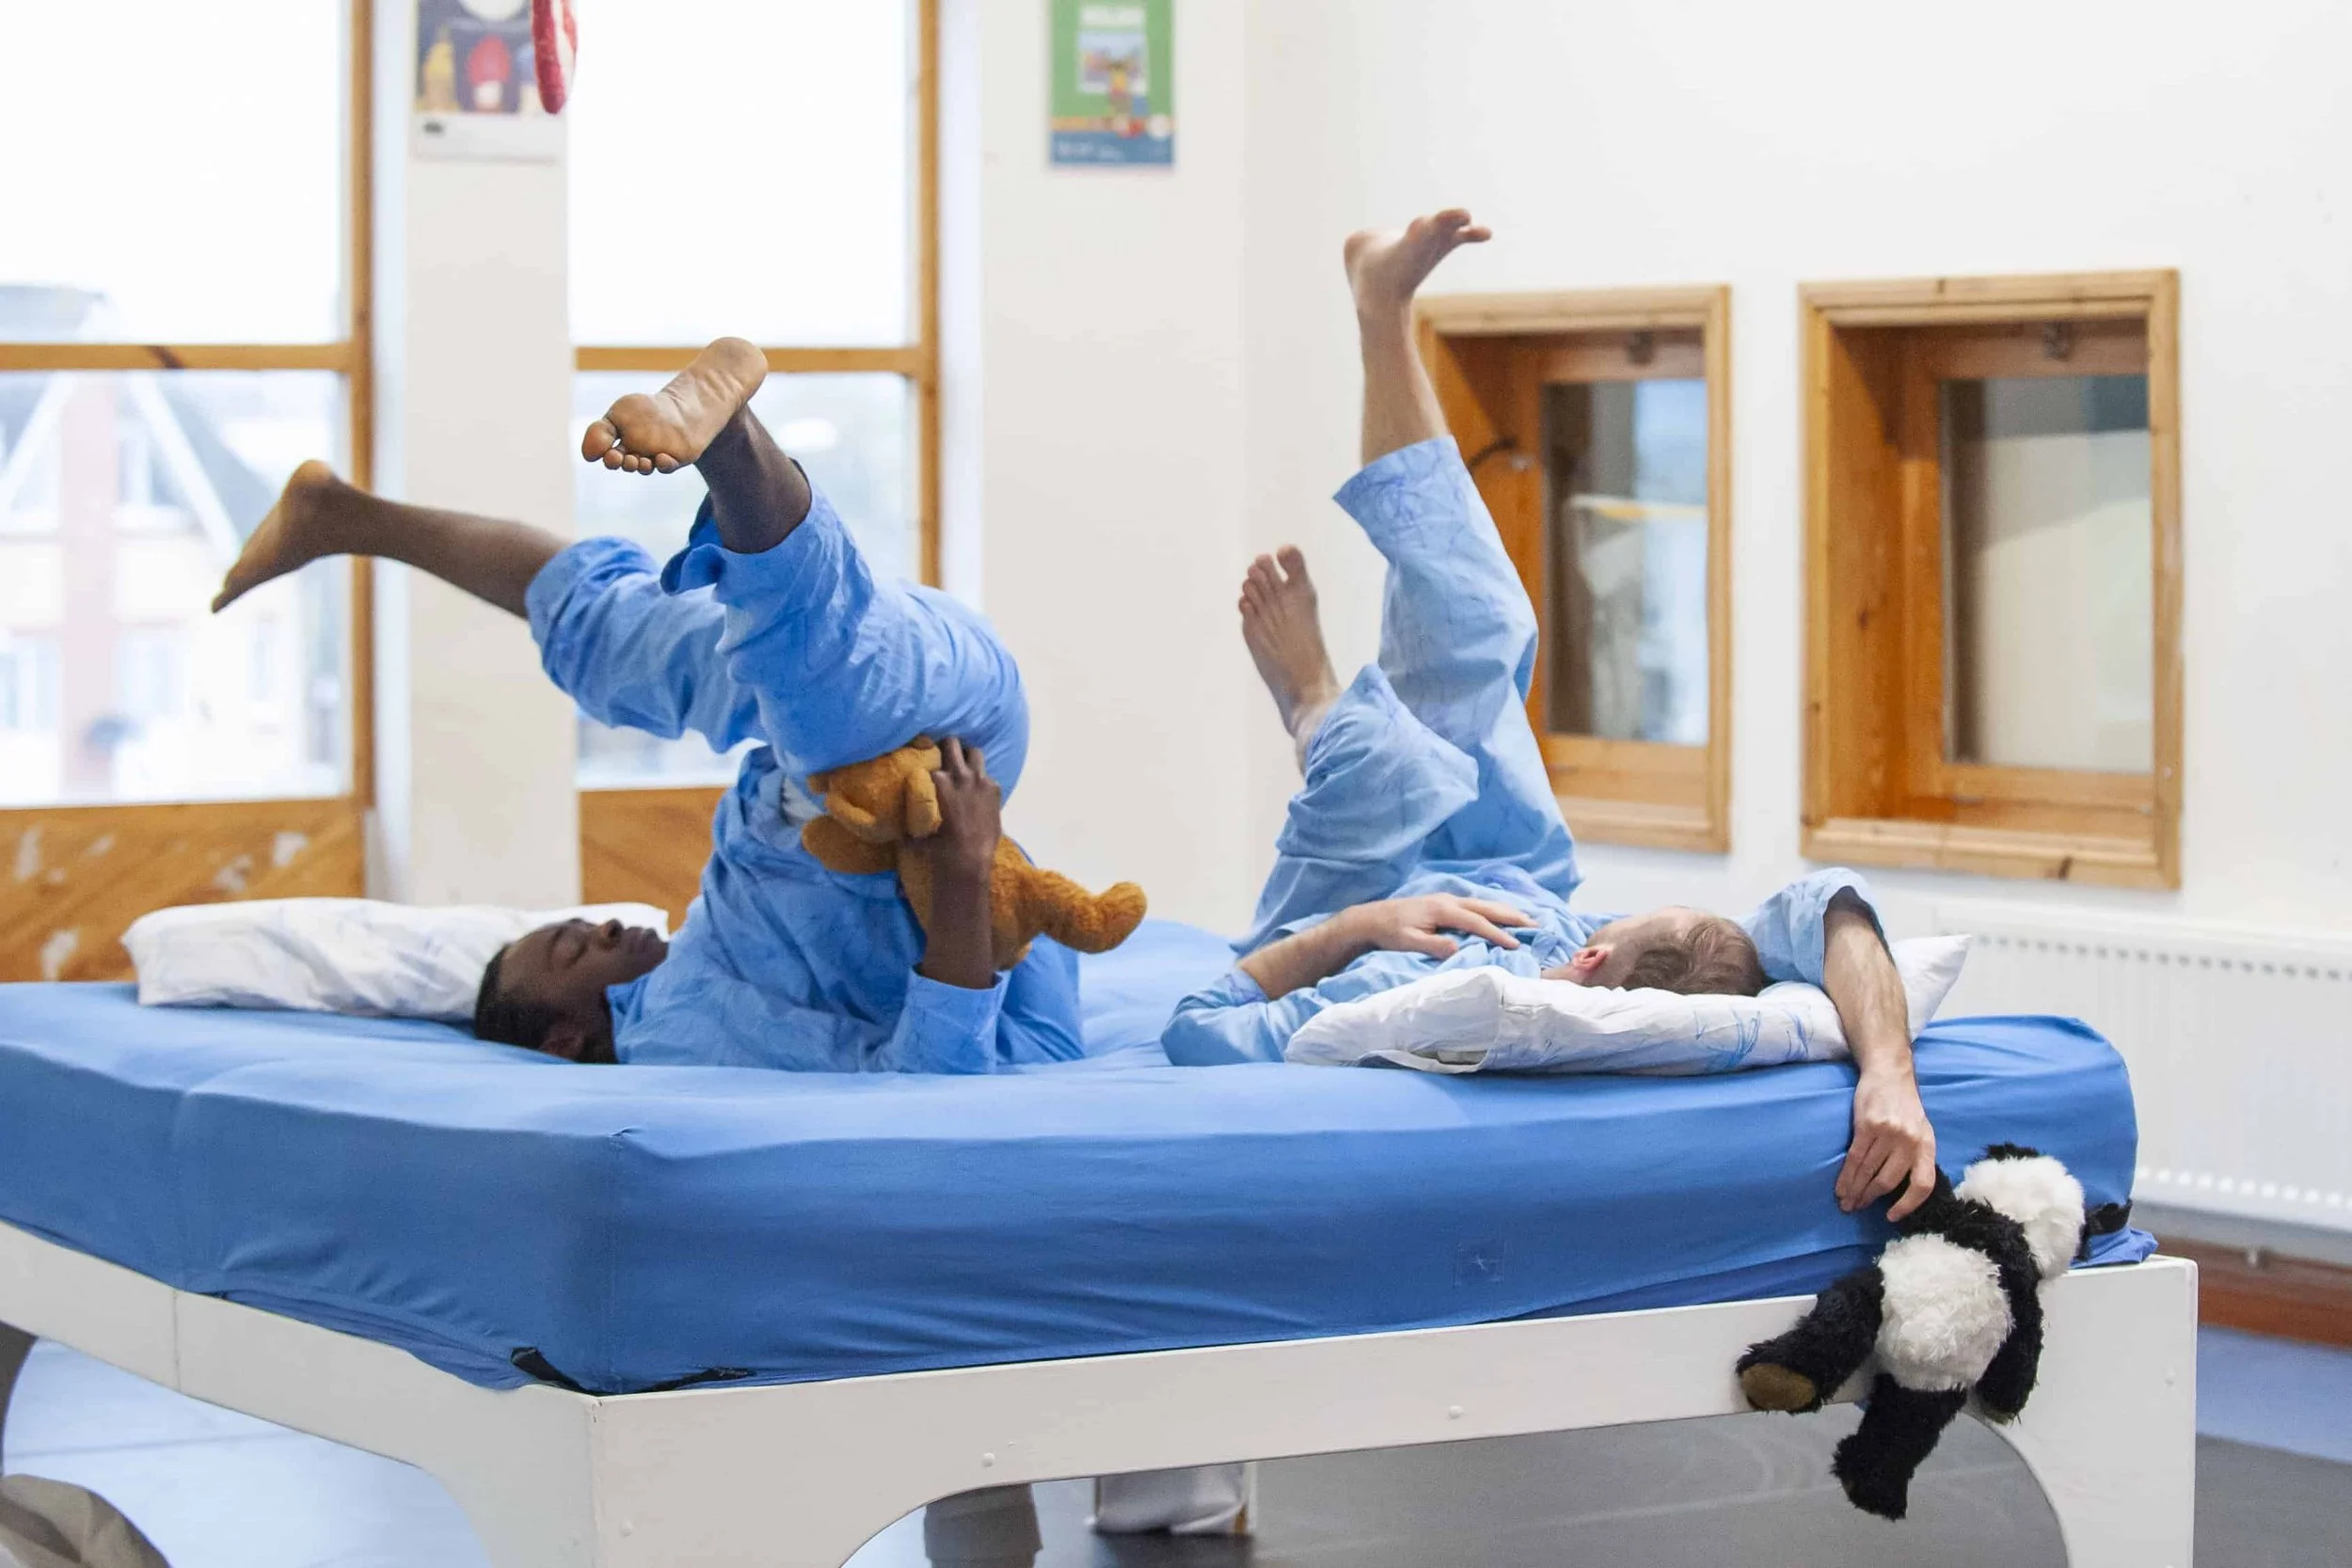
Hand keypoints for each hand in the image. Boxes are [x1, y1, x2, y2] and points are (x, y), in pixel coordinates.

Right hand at [912, 738, 999, 882]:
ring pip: (975, 752)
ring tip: (963, 766)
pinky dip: (981, 779)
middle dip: (947, 746)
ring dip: (967, 757)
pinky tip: (977, 791)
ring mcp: (981, 781)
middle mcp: (960, 776)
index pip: (931, 759)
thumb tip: (898, 830)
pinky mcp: (995, 790)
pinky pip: (987, 775)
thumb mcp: (922, 836)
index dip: (927, 760)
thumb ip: (912, 827)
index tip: (925, 761)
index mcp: (940, 782)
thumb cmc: (942, 849)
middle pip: (952, 743)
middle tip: (943, 753)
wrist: (972, 860)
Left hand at [1347, 894, 1533, 959]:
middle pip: (1486, 906)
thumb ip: (1433, 945)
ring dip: (1505, 910)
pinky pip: (1476, 904)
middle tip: (1535, 925)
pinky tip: (1501, 913)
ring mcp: (1447, 899)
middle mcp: (1449, 900)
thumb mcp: (1408, 941)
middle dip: (1512, 915)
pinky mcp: (1444, 902)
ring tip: (1527, 919)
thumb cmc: (1390, 932)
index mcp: (1442, 909)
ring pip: (1483, 902)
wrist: (1371, 918)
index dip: (1497, 934)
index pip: (1476, 922)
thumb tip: (1457, 948)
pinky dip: (1493, 908)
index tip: (1516, 945)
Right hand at [1839, 1068, 1938, 1221]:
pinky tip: (1841, 1187)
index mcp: (1927, 1145)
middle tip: (1856, 1208)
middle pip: (1889, 1180)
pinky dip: (1846, 1176)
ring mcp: (1888, 1133)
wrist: (1890, 1073)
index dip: (1908, 1204)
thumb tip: (1901, 1188)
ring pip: (1869, 1172)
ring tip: (1845, 1202)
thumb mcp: (1920, 1130)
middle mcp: (1910, 1141)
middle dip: (1870, 1198)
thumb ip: (1915, 1155)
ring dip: (1855, 1191)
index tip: (1891, 1216)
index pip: (1923, 1184)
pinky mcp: (1867, 1126)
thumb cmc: (1904, 1105)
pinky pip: (1855, 1158)